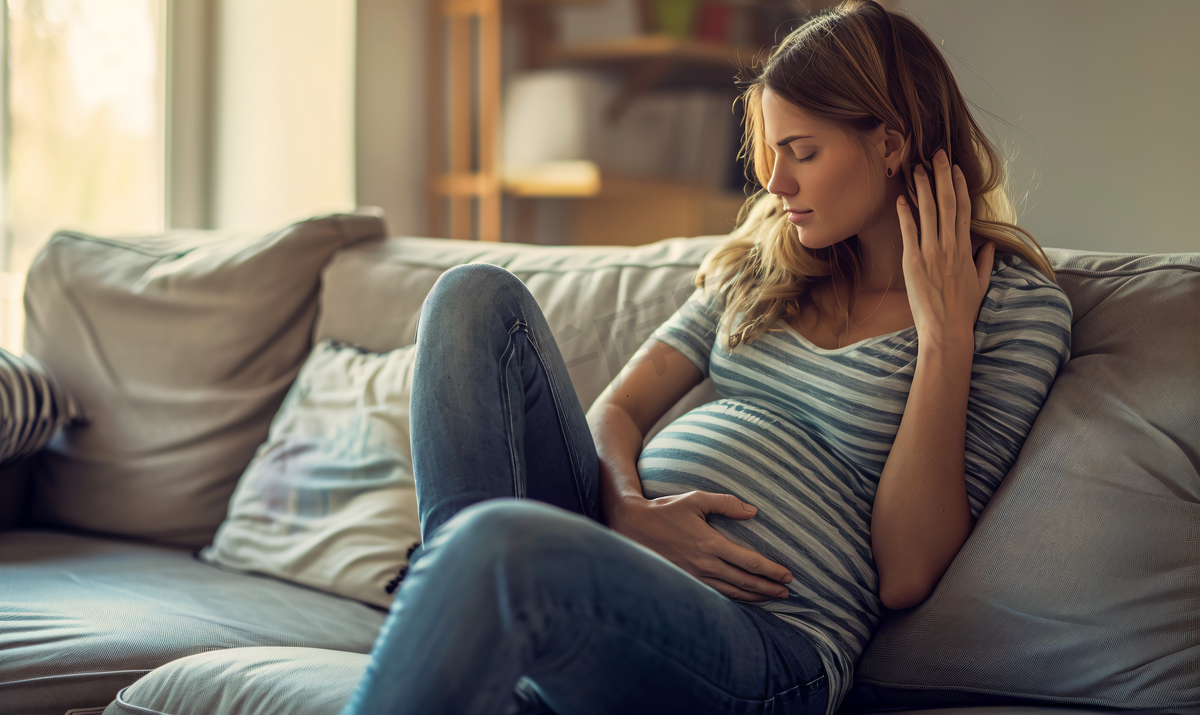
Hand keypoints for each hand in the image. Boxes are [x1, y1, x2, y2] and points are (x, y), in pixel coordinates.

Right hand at [607, 491, 792, 601]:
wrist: (632, 526)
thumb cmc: (665, 510)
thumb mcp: (695, 499)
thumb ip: (726, 503)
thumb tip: (753, 511)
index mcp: (709, 543)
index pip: (749, 561)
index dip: (771, 570)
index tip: (787, 574)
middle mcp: (704, 564)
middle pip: (745, 581)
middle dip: (769, 588)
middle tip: (788, 591)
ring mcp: (694, 576)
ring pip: (732, 592)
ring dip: (755, 597)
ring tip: (772, 597)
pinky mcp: (686, 581)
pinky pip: (716, 595)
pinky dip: (735, 599)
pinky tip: (744, 599)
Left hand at [896, 149, 995, 346]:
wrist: (947, 329)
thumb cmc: (964, 309)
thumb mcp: (981, 282)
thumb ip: (984, 261)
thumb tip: (988, 245)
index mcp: (966, 248)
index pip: (964, 209)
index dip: (959, 186)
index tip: (955, 169)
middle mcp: (950, 245)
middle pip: (947, 202)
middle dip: (942, 176)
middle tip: (937, 154)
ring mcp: (932, 252)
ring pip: (928, 212)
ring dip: (922, 188)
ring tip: (917, 168)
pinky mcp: (914, 262)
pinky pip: (910, 232)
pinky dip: (906, 213)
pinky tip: (902, 198)